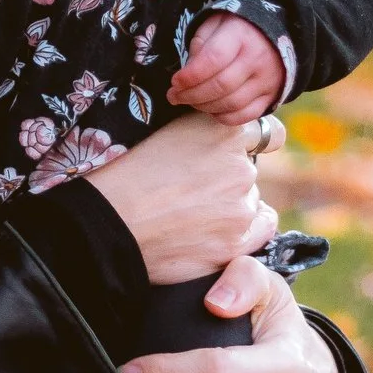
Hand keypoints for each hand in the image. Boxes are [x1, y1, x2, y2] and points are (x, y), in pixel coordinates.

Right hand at [82, 111, 281, 283]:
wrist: (109, 221)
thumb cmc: (126, 173)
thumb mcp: (165, 131)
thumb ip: (203, 129)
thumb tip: (219, 132)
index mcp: (223, 132)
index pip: (263, 134)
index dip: (246, 144)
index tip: (234, 152)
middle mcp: (241, 167)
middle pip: (249, 171)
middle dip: (228, 177)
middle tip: (192, 188)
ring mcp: (241, 208)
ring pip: (250, 202)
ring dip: (232, 205)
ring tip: (191, 213)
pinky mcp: (236, 244)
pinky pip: (260, 231)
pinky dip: (244, 230)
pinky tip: (217, 230)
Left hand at [167, 15, 282, 121]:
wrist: (272, 35)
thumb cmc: (236, 28)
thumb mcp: (215, 23)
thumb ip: (200, 44)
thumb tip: (188, 73)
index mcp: (241, 36)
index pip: (214, 59)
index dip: (191, 75)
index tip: (175, 81)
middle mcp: (257, 59)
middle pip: (221, 86)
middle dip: (191, 95)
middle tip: (174, 96)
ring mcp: (267, 80)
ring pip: (232, 104)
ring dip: (204, 107)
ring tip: (189, 101)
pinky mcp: (271, 96)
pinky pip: (245, 116)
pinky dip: (223, 117)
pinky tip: (210, 109)